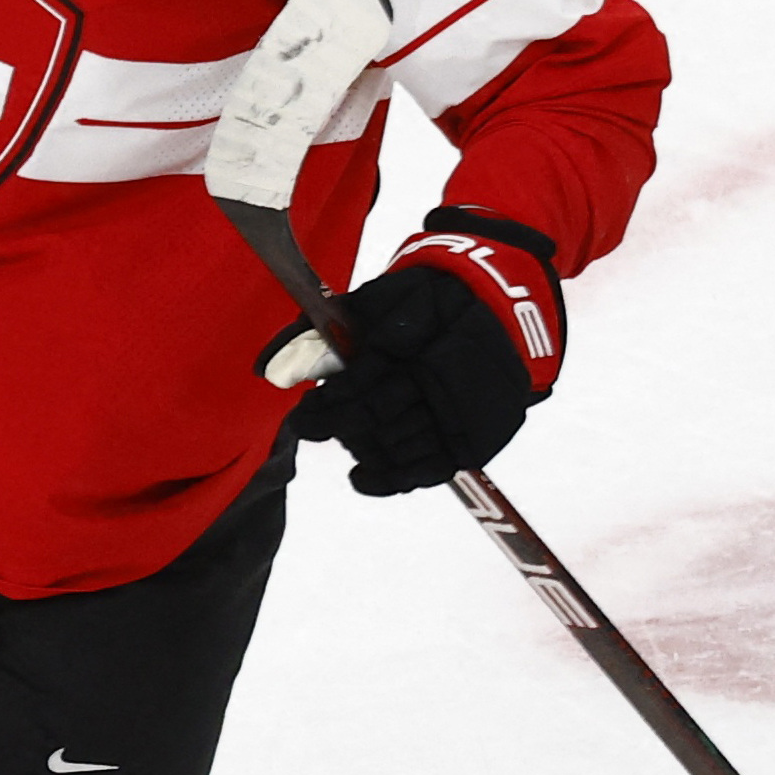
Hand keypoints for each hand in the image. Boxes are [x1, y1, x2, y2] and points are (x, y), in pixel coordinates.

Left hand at [263, 212, 566, 495]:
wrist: (508, 305)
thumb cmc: (432, 297)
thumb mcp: (382, 295)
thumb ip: (327, 325)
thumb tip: (266, 363)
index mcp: (417, 340)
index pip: (360, 385)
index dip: (327, 403)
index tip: (306, 412)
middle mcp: (441, 378)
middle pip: (375, 418)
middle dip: (337, 424)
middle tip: (312, 425)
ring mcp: (463, 411)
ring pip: (398, 447)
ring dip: (362, 446)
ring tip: (345, 437)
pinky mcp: (478, 436)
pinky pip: (429, 470)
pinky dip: (391, 478)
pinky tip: (362, 477)